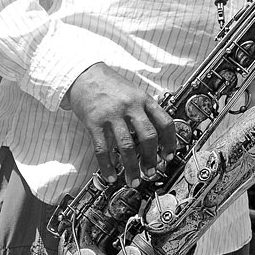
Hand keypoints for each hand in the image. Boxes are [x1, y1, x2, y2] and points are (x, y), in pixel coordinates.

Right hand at [65, 62, 175, 186]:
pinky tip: (111, 175)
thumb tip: (157, 135)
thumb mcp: (133, 92)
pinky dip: (107, 166)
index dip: (170, 142)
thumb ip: (144, 110)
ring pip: (126, 146)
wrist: (84, 74)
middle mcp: (130, 107)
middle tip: (152, 172)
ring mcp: (112, 114)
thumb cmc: (109, 84)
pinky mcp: (94, 122)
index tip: (169, 156)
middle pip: (148, 136)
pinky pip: (103, 149)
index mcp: (143, 99)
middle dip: (152, 158)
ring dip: (132, 167)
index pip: (164, 122)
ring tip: (134, 180)